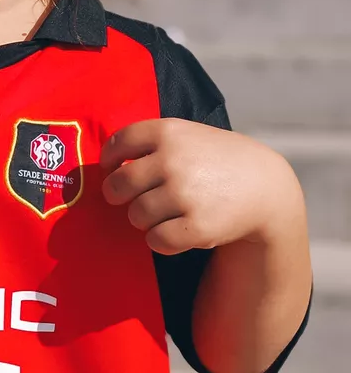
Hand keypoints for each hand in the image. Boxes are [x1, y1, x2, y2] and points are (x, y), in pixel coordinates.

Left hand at [100, 119, 291, 255]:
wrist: (265, 187)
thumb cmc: (218, 159)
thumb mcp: (189, 135)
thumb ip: (153, 141)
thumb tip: (107, 163)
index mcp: (169, 131)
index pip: (119, 143)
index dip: (108, 159)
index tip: (111, 169)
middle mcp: (172, 161)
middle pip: (118, 185)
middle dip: (119, 195)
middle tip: (132, 198)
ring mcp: (184, 194)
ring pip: (136, 215)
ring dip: (144, 218)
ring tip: (165, 212)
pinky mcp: (196, 227)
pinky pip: (155, 240)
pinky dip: (161, 240)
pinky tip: (176, 230)